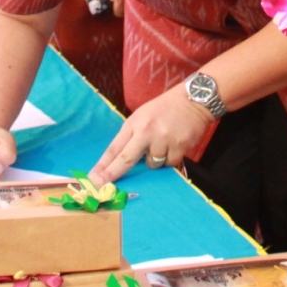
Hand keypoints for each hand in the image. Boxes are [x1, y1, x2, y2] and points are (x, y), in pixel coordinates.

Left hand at [88, 81, 215, 184]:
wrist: (194, 99)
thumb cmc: (164, 109)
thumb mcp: (143, 116)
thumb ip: (132, 136)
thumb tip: (121, 162)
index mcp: (134, 123)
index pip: (114, 148)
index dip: (102, 165)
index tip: (92, 178)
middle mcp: (146, 132)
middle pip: (126, 159)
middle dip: (112, 175)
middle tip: (100, 186)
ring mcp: (163, 139)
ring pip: (152, 165)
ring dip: (154, 161)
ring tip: (163, 144)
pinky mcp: (179, 146)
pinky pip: (169, 164)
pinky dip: (170, 160)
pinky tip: (174, 146)